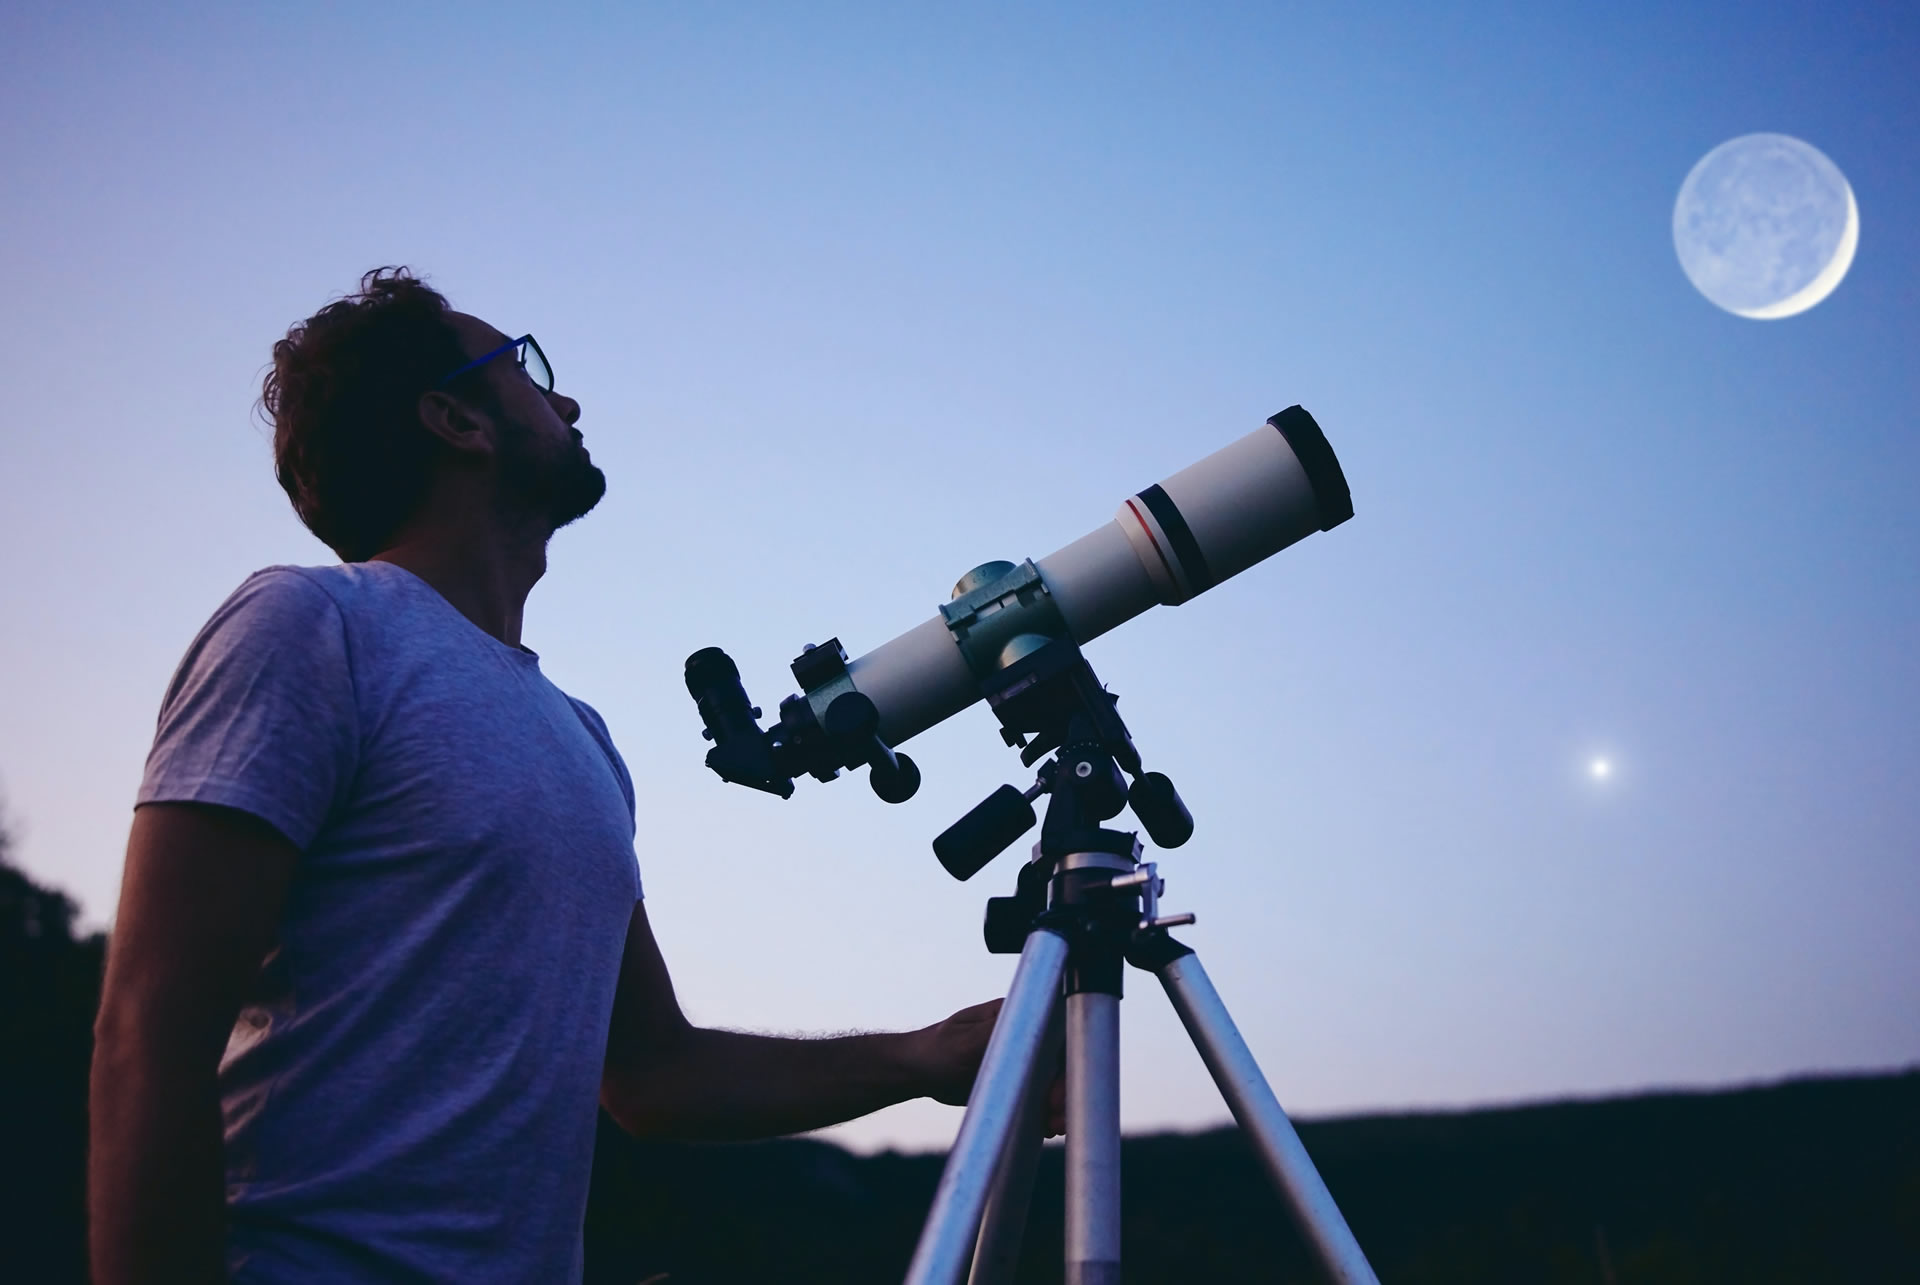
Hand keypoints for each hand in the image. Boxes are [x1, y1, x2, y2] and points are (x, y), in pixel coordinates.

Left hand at [911, 1000, 1066, 1134]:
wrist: (917, 1071)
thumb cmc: (937, 1049)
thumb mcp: (966, 1042)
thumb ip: (999, 1034)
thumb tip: (1034, 1020)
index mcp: (1017, 1016)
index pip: (1056, 1034)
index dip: (1067, 1060)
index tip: (1056, 1091)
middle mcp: (1025, 1035)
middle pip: (1059, 1060)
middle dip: (1064, 1090)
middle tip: (1058, 1119)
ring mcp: (1022, 1058)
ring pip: (1053, 1080)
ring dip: (1059, 1105)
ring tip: (1053, 1127)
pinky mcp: (1016, 1080)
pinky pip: (1039, 1096)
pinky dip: (1046, 1112)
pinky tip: (1046, 1127)